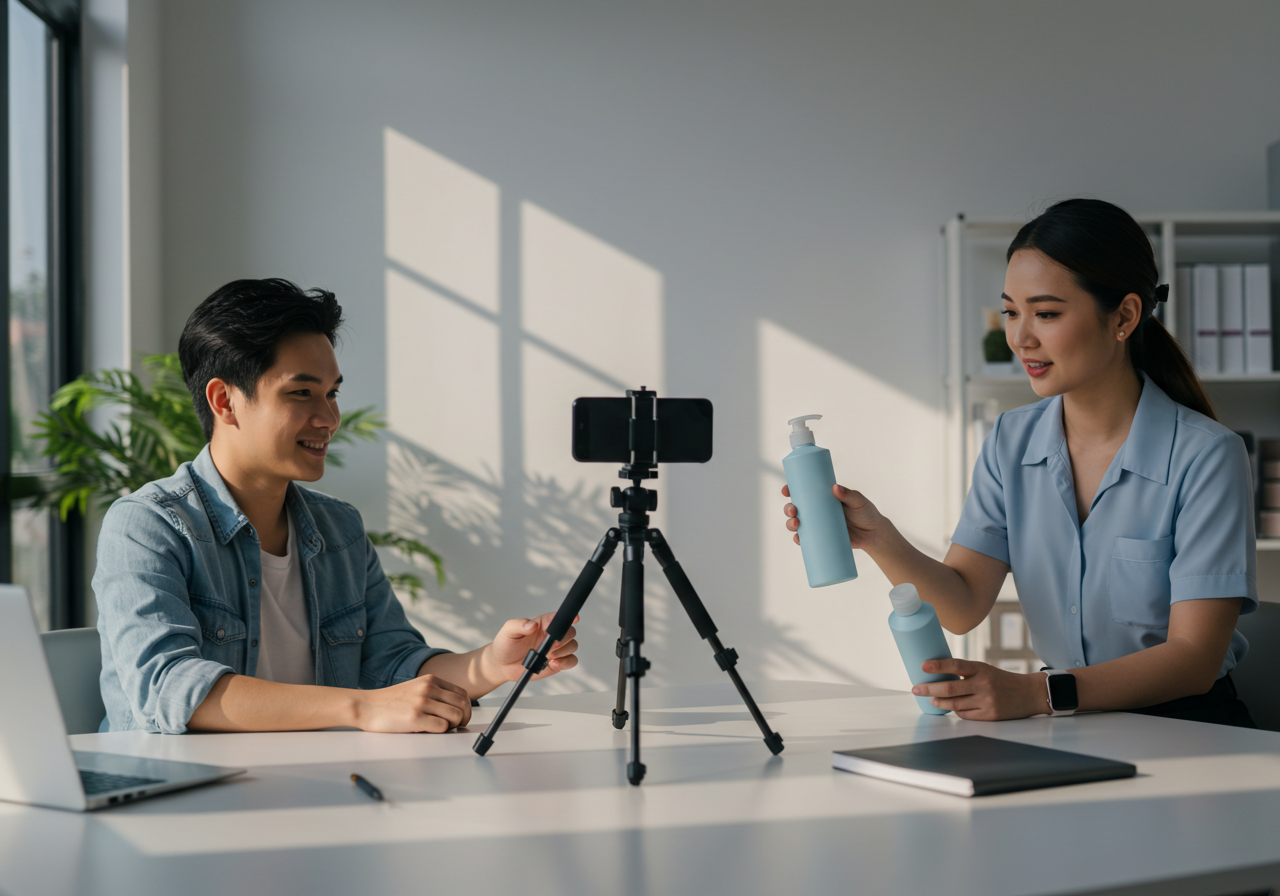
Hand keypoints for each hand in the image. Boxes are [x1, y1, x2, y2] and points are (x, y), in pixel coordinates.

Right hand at [353, 674, 472, 732]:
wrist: (367, 706)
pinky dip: (441, 731)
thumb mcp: (416, 688)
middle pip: (463, 705)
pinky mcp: (416, 717)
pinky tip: (430, 730)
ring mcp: (422, 702)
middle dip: (463, 718)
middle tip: (455, 726)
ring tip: (441, 728)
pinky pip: (442, 726)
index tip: (460, 717)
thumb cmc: (391, 701)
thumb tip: (457, 708)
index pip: (462, 694)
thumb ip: (435, 693)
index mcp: (431, 680)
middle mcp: (429, 688)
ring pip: (456, 716)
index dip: (465, 708)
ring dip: (453, 726)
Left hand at [485, 612, 579, 681]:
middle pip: (570, 632)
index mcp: (543, 624)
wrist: (502, 666)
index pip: (559, 617)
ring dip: (564, 651)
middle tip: (551, 645)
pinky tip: (553, 663)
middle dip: (564, 638)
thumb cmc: (505, 645)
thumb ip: (520, 624)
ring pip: (572, 646)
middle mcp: (551, 636)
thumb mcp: (508, 631)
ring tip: (550, 656)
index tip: (574, 619)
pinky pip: (571, 661)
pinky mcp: (556, 663)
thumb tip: (532, 624)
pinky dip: (566, 663)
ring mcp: (555, 650)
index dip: (569, 617)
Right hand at [782, 483, 886, 551]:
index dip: (791, 490)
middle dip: (788, 509)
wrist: (874, 534)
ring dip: (790, 524)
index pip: (803, 492)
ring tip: (795, 525)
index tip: (786, 491)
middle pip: (796, 508)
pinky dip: (799, 540)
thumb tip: (835, 488)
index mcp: (823, 498)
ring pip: (798, 524)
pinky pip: (806, 540)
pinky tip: (797, 539)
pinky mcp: (823, 539)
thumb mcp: (858, 501)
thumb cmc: (866, 513)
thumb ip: (849, 494)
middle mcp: (818, 511)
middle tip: (793, 510)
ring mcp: (819, 526)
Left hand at [910, 659, 1047, 719]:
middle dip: (929, 689)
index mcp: (981, 668)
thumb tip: (937, 676)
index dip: (938, 665)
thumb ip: (965, 672)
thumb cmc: (1001, 680)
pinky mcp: (990, 715)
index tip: (922, 666)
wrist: (1029, 693)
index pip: (955, 665)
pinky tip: (950, 708)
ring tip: (930, 700)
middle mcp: (983, 684)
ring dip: (939, 702)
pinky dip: (955, 711)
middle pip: (950, 687)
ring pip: (954, 704)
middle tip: (916, 689)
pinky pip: (965, 714)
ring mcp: (987, 701)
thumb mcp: (985, 669)